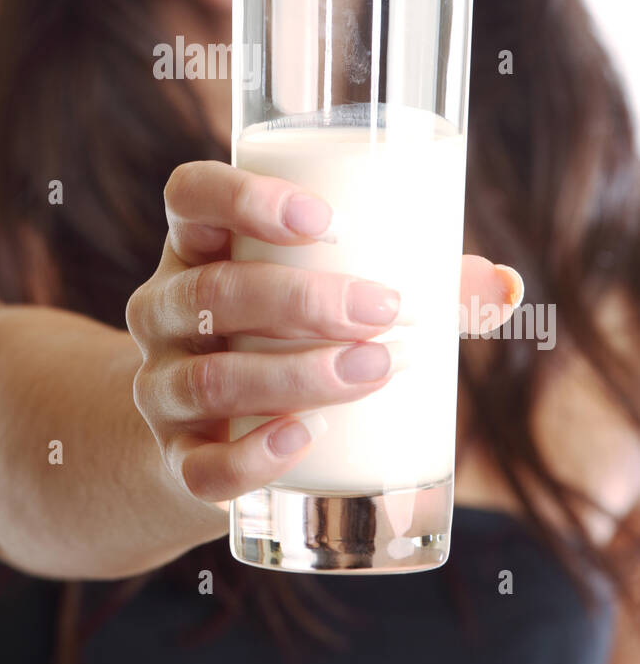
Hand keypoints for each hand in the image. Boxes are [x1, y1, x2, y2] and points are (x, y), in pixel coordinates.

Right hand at [126, 161, 522, 511]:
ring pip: (209, 378)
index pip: (190, 196)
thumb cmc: (279, 338)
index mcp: (197, 246)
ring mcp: (160, 387)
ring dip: (296, 375)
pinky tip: (305, 439)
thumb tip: (504, 286)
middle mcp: (164, 310)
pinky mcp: (175, 462)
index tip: (322, 220)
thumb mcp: (318, 292)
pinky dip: (253, 456)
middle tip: (384, 310)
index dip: (243, 197)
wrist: (199, 436)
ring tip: (374, 370)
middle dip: (302, 299)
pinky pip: (199, 467)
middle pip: (209, 291)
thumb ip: (410, 281)